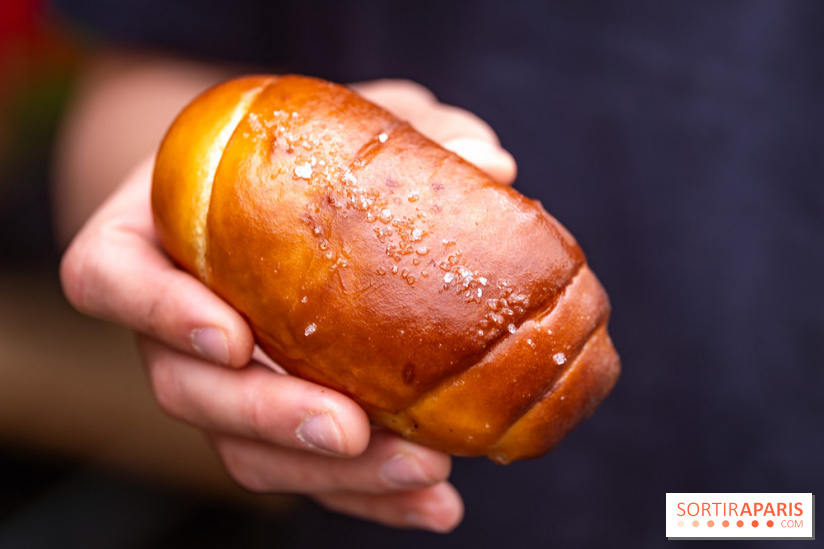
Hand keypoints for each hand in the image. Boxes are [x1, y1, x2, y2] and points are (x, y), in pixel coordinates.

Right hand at [60, 79, 516, 531]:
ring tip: (425, 474)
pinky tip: (436, 503)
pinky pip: (304, 468)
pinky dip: (370, 494)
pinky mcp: (272, 417)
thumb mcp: (343, 122)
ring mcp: (220, 378)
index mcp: (156, 235)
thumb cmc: (294, 152)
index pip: (110, 277)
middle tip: (350, 430)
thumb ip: (406, 130)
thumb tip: (492, 162)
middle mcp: (173, 321)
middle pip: (185, 389)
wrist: (276, 193)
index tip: (231, 338)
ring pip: (242, 448)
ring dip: (332, 477)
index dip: (155, 312)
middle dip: (267, 417)